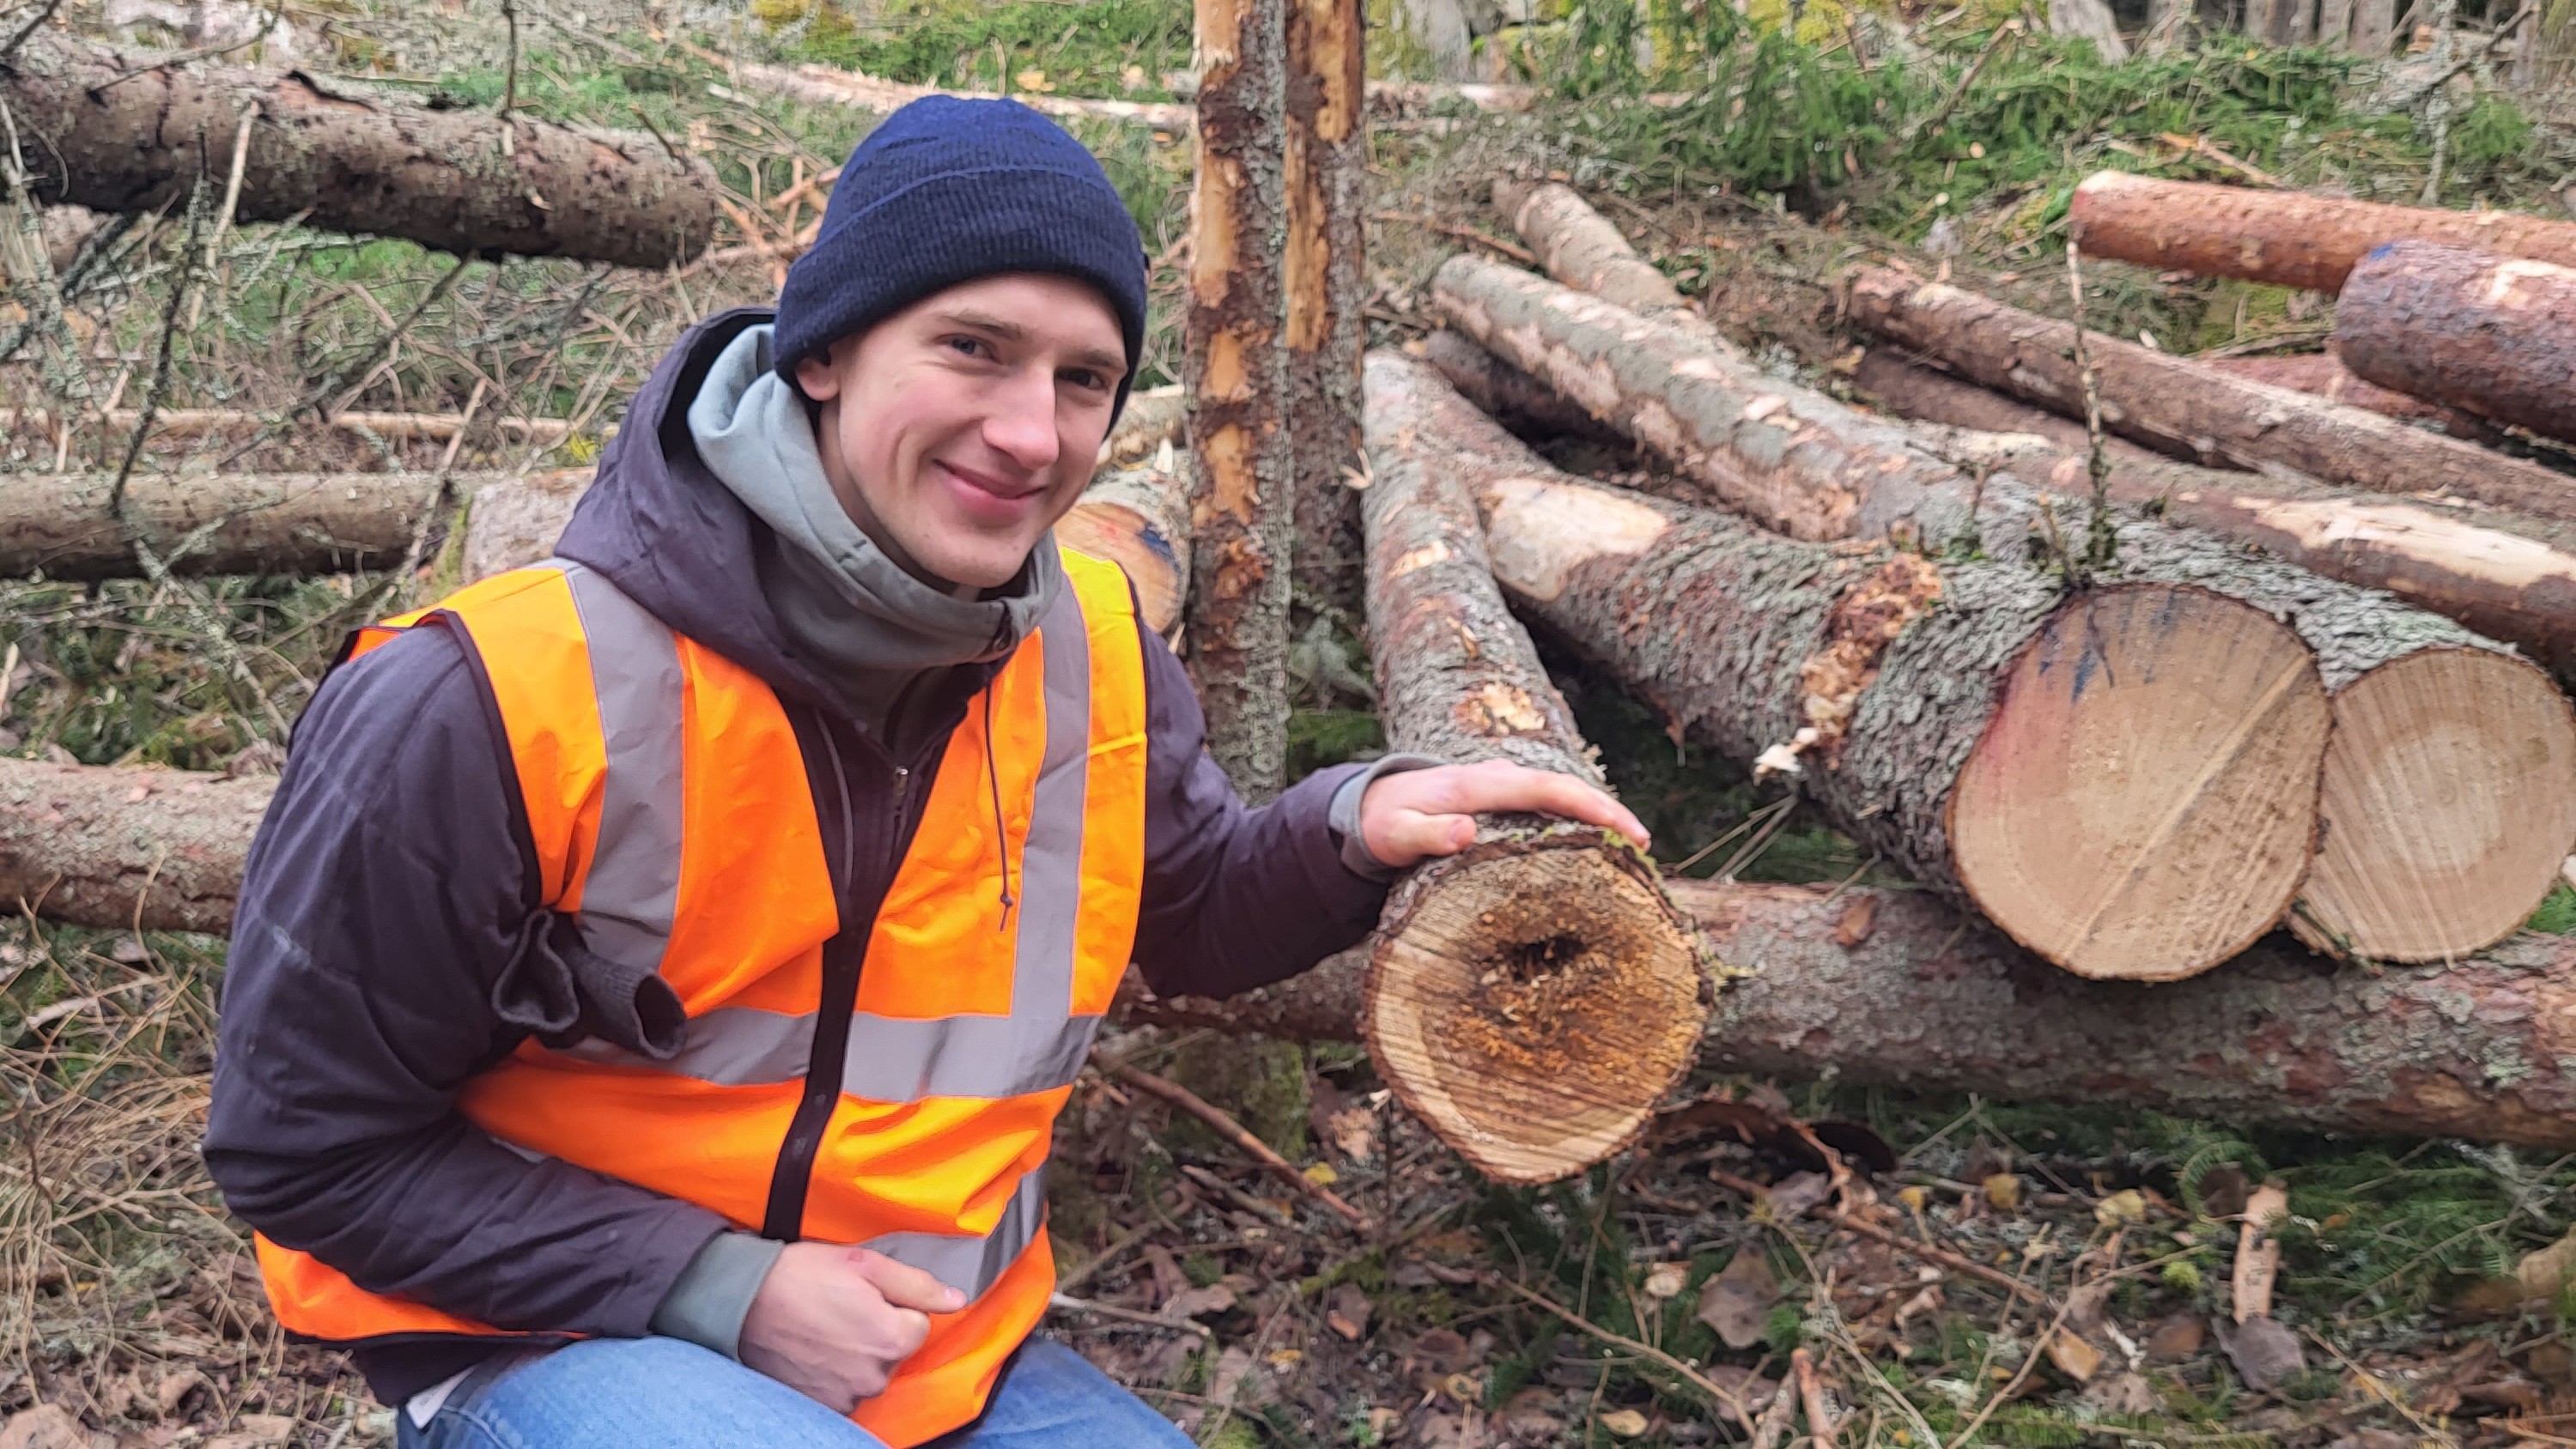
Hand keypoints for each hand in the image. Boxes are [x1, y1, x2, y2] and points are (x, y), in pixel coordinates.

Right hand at [737, 1244, 965, 1411]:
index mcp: (893, 1339)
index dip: (895, 1305)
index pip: (919, 1324)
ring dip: (854, 1352)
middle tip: (840, 1306)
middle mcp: (874, 1376)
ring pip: (869, 1371)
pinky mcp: (820, 1405)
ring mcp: (846, 1395)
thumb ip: (918, 1285)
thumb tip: (958, 1300)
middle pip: (894, 1350)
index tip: (863, 1294)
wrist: (741, 1303)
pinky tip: (813, 1349)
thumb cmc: (802, 1276)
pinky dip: (833, 1372)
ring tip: (822, 1327)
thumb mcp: (866, 1265)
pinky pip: (844, 1389)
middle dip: (876, 1329)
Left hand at [1359, 759, 1649, 870]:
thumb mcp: (1395, 835)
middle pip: (1565, 789)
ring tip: (1633, 854)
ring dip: (1598, 817)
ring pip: (1561, 796)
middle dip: (1609, 813)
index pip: (1547, 789)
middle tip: (1645, 849)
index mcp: (1478, 785)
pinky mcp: (1504, 798)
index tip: (1626, 832)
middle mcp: (1497, 778)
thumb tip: (1466, 832)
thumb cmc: (1383, 826)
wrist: (1369, 805)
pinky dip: (1577, 821)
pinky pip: (1549, 806)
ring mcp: (1503, 785)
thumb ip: (1426, 834)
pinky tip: (1595, 849)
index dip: (1591, 808)